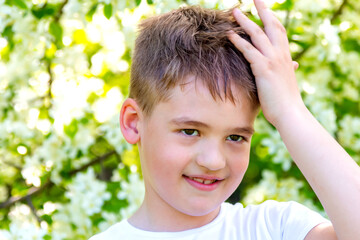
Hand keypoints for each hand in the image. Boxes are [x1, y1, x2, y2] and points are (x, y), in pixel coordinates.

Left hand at [228, 0, 304, 126]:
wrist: (290, 114)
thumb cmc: (286, 101)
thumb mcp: (287, 81)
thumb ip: (288, 69)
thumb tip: (293, 65)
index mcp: (286, 56)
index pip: (279, 31)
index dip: (271, 18)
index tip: (264, 8)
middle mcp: (281, 54)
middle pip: (271, 25)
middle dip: (262, 9)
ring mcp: (273, 60)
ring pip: (257, 34)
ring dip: (245, 21)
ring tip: (234, 11)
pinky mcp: (263, 69)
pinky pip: (249, 50)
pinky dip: (238, 41)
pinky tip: (229, 34)